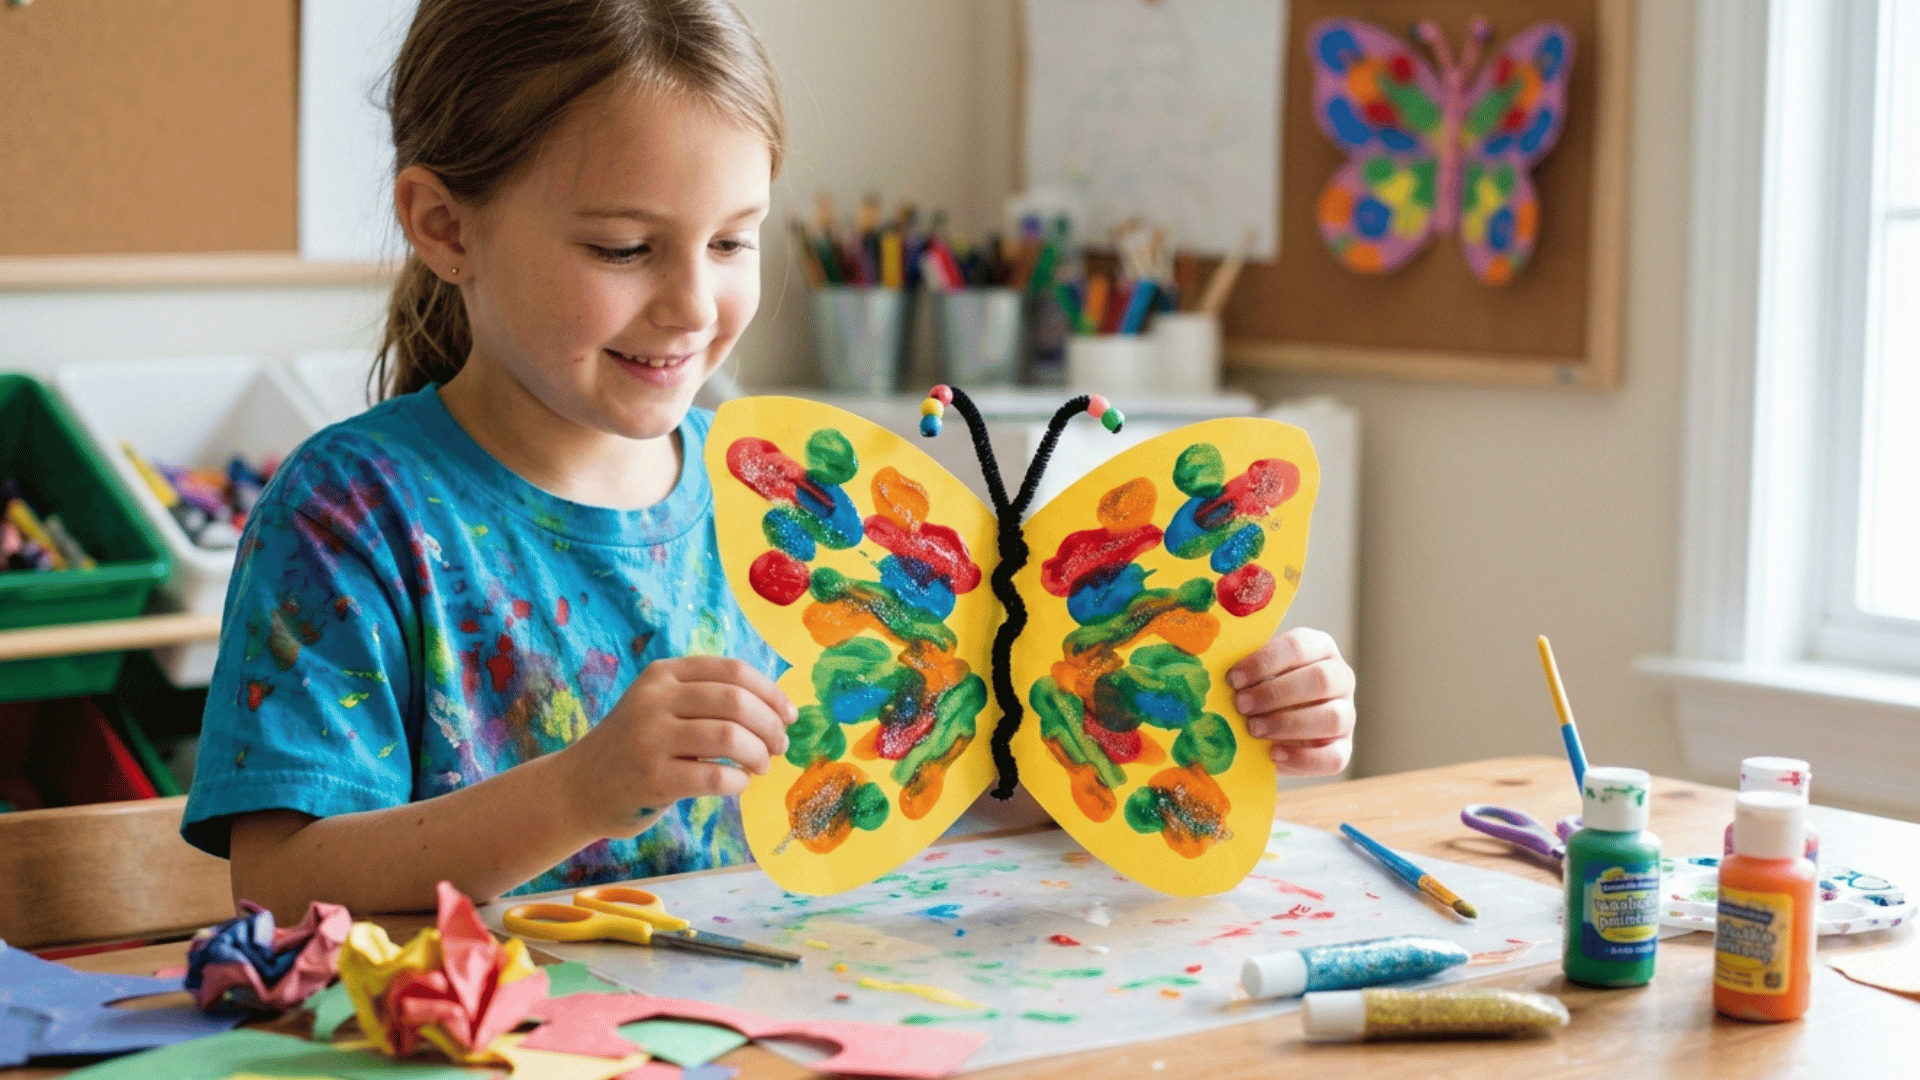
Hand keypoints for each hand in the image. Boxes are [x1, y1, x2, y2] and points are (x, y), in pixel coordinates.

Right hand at [560, 656, 795, 837]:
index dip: (771, 692)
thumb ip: (707, 699)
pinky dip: (739, 782)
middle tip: (779, 746)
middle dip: (770, 725)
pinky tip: (737, 784)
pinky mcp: (652, 778)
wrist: (580, 787)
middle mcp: (655, 699)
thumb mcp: (662, 706)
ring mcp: (650, 738)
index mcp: (664, 674)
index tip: (789, 715)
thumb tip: (777, 709)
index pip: (733, 671)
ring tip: (760, 767)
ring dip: (758, 755)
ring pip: (730, 737)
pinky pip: (715, 776)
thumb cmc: (636, 747)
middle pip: (736, 701)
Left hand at [1227, 627, 1355, 776]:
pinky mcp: (1344, 747)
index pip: (1299, 645)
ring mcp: (1347, 713)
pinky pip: (1334, 757)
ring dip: (1288, 724)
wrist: (1274, 725)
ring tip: (1253, 729)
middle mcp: (1340, 677)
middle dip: (1276, 694)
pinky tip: (1274, 753)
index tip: (1234, 678)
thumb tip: (1220, 680)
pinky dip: (1302, 758)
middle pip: (1321, 680)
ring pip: (1333, 718)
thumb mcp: (1256, 675)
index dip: (1265, 661)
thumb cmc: (1261, 690)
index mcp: (1319, 648)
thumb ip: (1247, 673)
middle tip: (1241, 705)